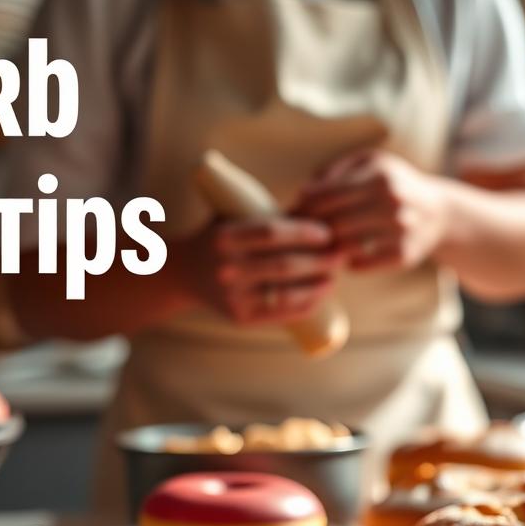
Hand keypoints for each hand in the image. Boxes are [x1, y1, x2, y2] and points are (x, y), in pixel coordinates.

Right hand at [173, 217, 342, 325]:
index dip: (304, 233)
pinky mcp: (238, 318)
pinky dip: (305, 306)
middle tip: (340, 255)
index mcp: (224, 237)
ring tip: (334, 277)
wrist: (184, 273)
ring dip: (317, 286)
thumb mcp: (236, 216)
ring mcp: (231, 296)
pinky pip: (279, 314)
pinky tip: (321, 297)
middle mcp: (225, 267)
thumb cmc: (222, 237)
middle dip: (319, 261)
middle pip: (283, 265)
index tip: (327, 233)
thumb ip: (272, 214)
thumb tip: (322, 207)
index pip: (272, 233)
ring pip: (285, 292)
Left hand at [295, 149, 448, 270]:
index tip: (288, 214)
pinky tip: (340, 256)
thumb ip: (336, 170)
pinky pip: (360, 264)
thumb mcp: (370, 162)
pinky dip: (345, 262)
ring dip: (324, 248)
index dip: (301, 207)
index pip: (326, 195)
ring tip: (311, 247)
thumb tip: (304, 191)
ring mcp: (400, 230)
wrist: (439, 213)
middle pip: (332, 222)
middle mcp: (392, 202)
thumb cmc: (392, 183)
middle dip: (308, 230)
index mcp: (380, 176)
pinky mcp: (403, 255)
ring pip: (344, 245)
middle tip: (292, 235)